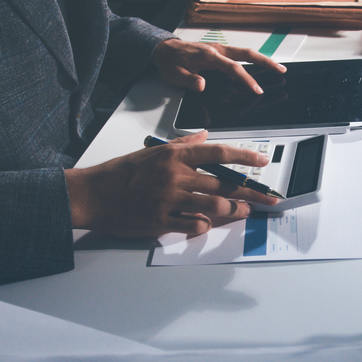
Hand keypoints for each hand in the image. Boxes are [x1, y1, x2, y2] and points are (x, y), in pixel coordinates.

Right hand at [65, 131, 277, 237]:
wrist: (92, 194)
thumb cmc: (122, 172)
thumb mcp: (152, 152)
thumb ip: (182, 144)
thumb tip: (205, 135)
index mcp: (174, 157)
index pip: (218, 154)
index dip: (244, 158)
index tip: (263, 162)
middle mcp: (175, 176)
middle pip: (223, 185)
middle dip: (251, 193)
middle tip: (269, 199)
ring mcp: (169, 200)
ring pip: (214, 207)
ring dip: (234, 211)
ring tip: (244, 212)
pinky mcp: (161, 221)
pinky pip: (193, 225)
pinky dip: (204, 226)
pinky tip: (208, 224)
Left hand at [152, 39, 286, 93]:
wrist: (163, 49)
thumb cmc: (169, 62)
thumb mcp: (174, 75)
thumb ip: (189, 80)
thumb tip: (201, 84)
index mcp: (208, 56)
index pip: (233, 68)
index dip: (246, 79)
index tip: (257, 90)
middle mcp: (217, 50)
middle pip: (247, 54)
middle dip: (266, 62)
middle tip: (281, 71)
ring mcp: (220, 49)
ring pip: (246, 53)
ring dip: (263, 60)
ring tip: (278, 68)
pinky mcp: (220, 52)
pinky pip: (240, 55)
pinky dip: (253, 60)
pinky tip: (261, 66)